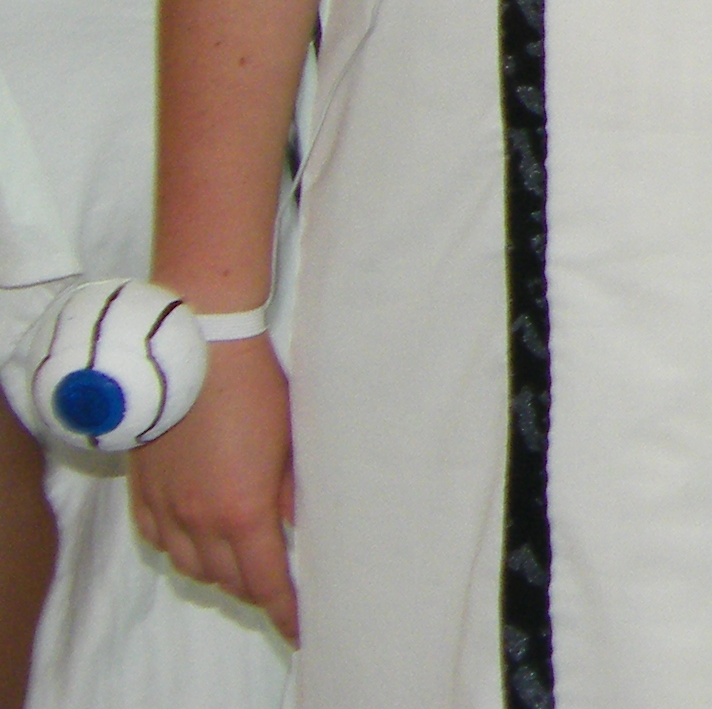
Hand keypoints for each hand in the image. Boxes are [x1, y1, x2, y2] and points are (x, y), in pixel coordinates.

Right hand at [127, 336, 297, 641]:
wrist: (197, 349)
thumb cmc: (257, 388)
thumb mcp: (293, 442)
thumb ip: (296, 493)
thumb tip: (303, 526)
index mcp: (242, 512)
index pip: (266, 581)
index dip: (285, 610)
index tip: (301, 627)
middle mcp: (198, 520)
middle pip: (228, 580)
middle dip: (256, 588)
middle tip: (279, 582)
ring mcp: (165, 507)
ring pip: (191, 566)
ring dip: (220, 572)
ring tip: (245, 561)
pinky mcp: (143, 491)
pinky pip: (159, 541)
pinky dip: (182, 550)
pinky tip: (199, 539)